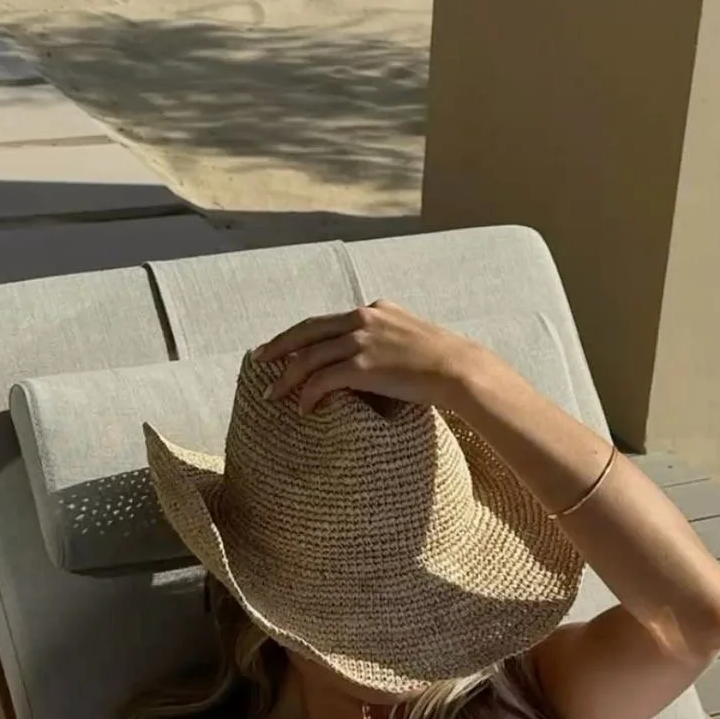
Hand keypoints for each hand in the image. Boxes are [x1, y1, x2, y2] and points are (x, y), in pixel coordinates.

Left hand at [254, 300, 488, 415]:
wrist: (461, 370)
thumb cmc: (445, 363)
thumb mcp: (413, 340)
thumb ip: (389, 342)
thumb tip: (378, 364)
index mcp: (374, 310)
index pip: (327, 320)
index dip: (301, 335)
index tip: (284, 346)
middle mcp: (363, 318)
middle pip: (307, 330)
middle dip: (278, 346)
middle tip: (258, 360)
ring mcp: (362, 340)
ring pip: (309, 356)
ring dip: (287, 377)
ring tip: (273, 394)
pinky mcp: (364, 364)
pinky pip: (323, 379)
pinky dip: (308, 394)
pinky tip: (303, 408)